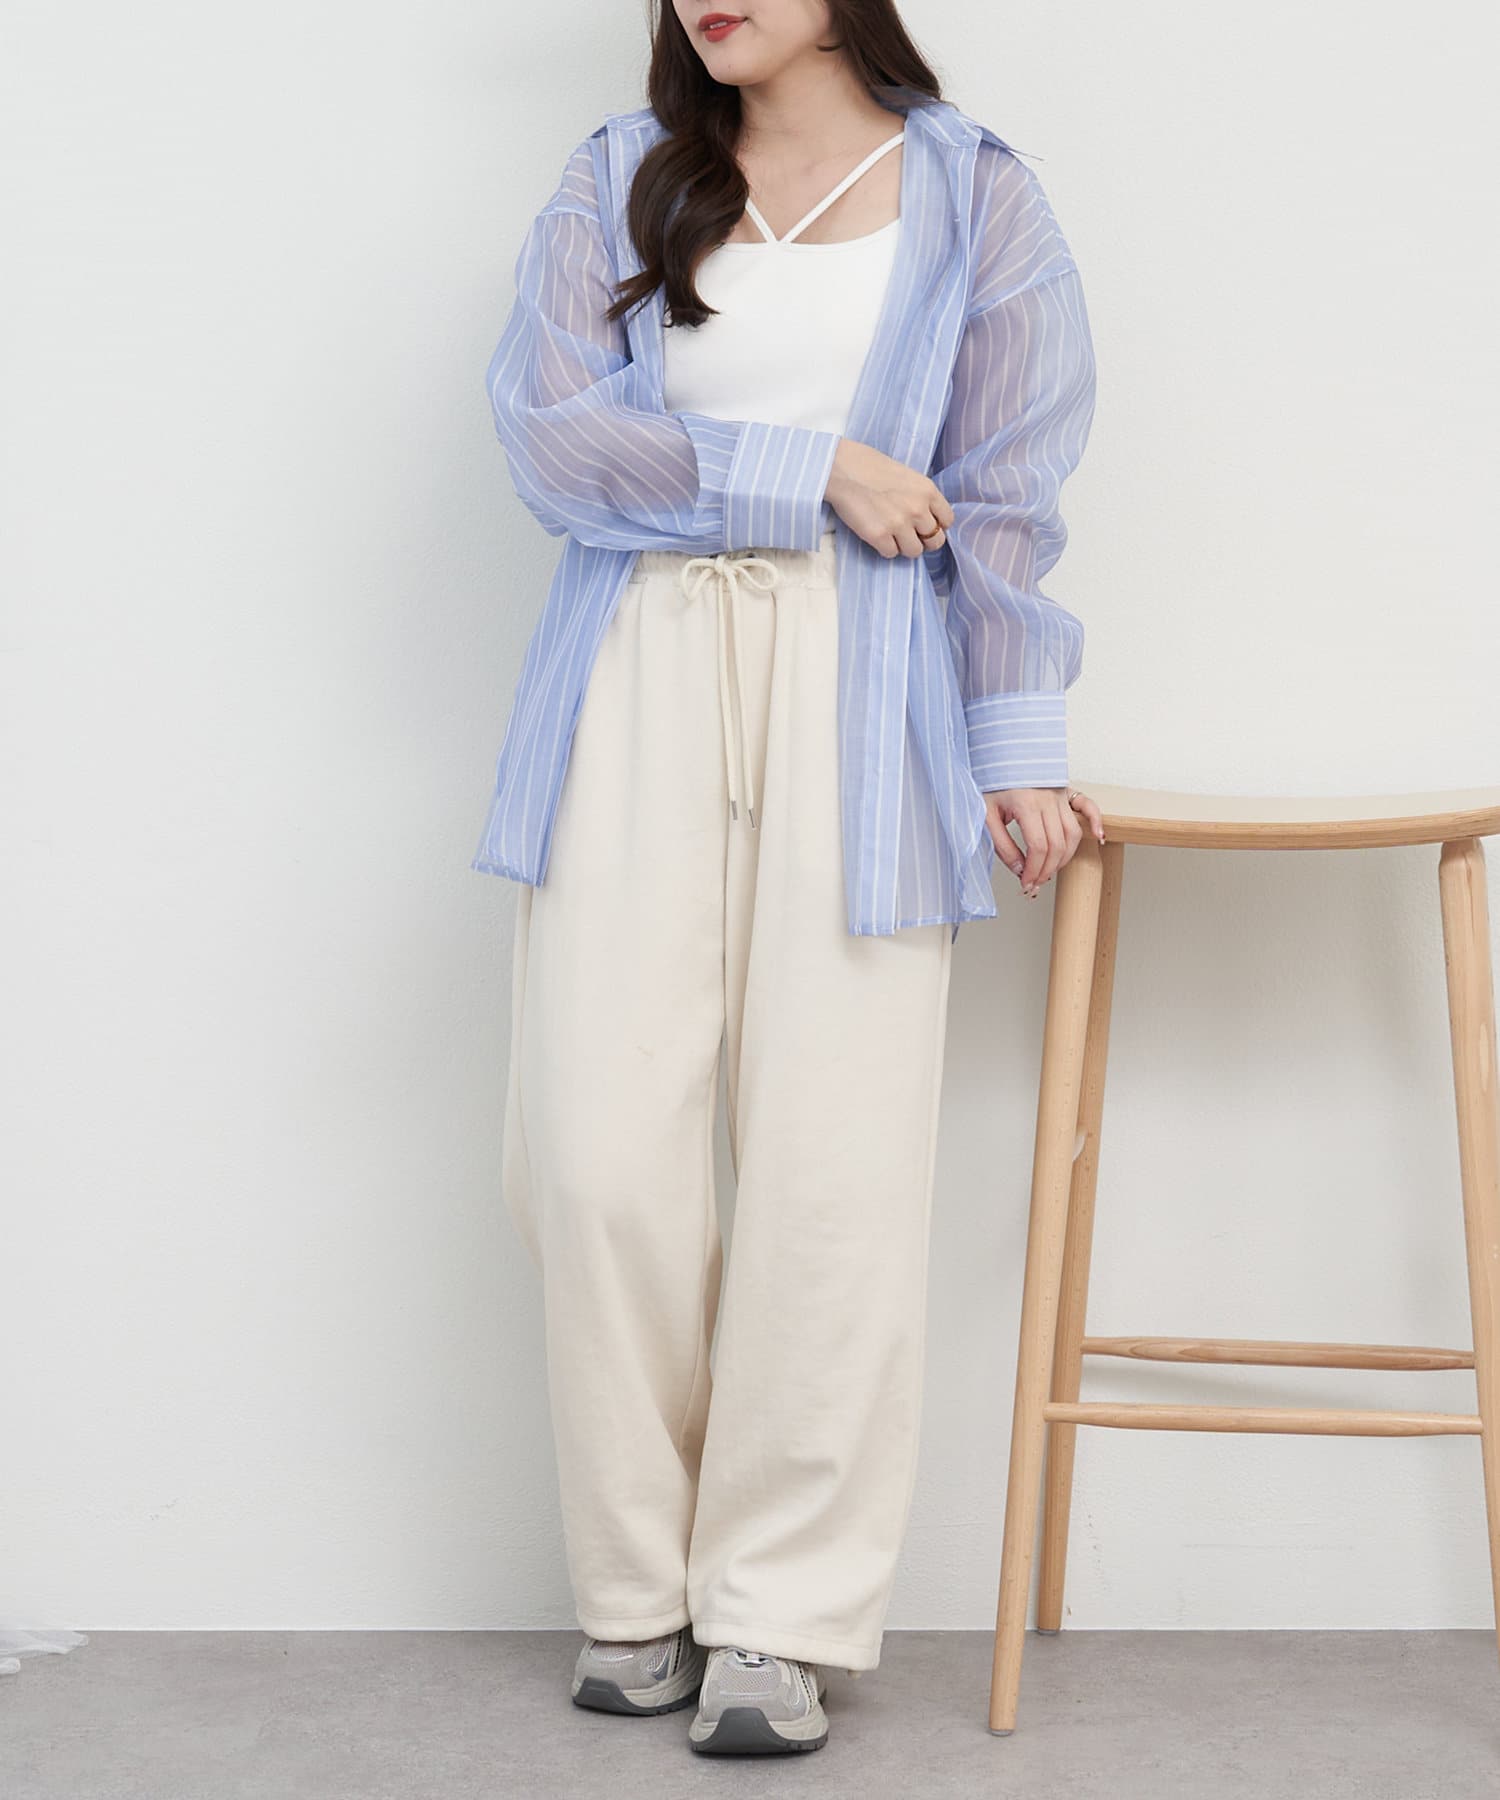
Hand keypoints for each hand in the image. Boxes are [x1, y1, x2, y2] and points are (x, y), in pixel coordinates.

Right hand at [824, 438, 954, 558]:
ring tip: (891, 535)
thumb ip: (920, 496)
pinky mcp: (879, 536)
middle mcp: (918, 509)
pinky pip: (891, 554)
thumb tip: (926, 517)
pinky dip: (884, 548)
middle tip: (909, 535)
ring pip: (914, 551)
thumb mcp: (907, 475)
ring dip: (904, 546)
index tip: (925, 526)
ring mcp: (899, 524)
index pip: (947, 521)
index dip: (937, 526)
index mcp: (927, 491)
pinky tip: (876, 534)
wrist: (842, 468)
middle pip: (935, 541)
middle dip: (923, 540)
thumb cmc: (870, 466)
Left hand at [983, 786, 1106, 898]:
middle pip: (1057, 845)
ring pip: (1073, 833)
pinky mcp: (1066, 791)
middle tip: (1035, 883)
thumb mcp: (986, 816)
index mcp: (1027, 805)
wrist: (1000, 756)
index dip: (1034, 870)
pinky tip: (1099, 837)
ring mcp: (1060, 795)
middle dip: (1047, 870)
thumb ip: (1002, 845)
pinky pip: (1088, 806)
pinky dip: (1096, 822)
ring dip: (1064, 857)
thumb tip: (1019, 869)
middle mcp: (1047, 800)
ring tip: (1050, 870)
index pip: (1039, 848)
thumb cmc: (992, 783)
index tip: (1026, 882)